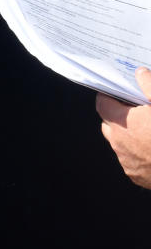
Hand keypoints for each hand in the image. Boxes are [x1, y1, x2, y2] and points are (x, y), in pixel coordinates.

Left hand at [97, 67, 150, 187]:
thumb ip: (150, 86)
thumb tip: (140, 73)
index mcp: (124, 122)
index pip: (103, 105)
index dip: (108, 97)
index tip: (115, 92)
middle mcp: (119, 142)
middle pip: (108, 124)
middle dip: (117, 116)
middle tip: (133, 110)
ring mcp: (126, 161)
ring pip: (119, 143)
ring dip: (127, 135)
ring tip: (146, 129)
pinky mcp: (135, 175)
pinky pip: (130, 159)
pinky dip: (137, 152)